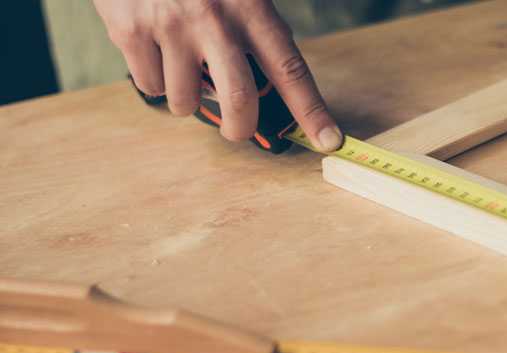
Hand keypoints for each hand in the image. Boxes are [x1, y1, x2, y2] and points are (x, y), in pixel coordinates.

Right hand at [94, 0, 342, 150]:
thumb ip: (258, 33)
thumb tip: (275, 88)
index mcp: (251, 8)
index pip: (290, 69)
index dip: (311, 110)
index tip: (328, 139)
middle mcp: (213, 19)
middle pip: (239, 100)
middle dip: (240, 128)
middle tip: (237, 128)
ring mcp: (170, 26)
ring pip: (185, 102)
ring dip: (188, 99)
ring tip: (186, 70)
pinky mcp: (131, 32)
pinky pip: (150, 86)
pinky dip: (157, 81)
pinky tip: (158, 52)